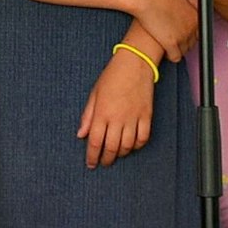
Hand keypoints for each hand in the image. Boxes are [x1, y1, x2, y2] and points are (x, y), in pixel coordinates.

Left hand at [77, 52, 154, 168]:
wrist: (135, 63)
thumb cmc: (111, 76)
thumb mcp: (94, 94)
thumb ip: (88, 116)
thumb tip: (81, 135)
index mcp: (102, 113)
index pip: (95, 142)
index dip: (92, 156)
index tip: (91, 164)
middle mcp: (118, 118)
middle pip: (111, 148)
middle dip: (106, 159)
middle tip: (103, 162)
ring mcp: (134, 118)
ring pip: (128, 146)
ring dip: (121, 154)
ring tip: (116, 154)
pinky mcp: (146, 116)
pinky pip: (143, 138)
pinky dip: (137, 146)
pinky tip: (132, 146)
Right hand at [135, 0, 200, 59]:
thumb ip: (193, 1)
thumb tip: (197, 5)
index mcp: (196, 15)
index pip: (200, 32)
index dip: (190, 33)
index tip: (182, 32)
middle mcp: (192, 27)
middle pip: (193, 42)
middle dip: (184, 41)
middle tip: (173, 36)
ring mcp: (182, 36)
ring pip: (185, 50)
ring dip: (177, 48)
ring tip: (167, 42)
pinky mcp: (171, 44)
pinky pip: (175, 57)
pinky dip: (170, 56)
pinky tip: (165, 51)